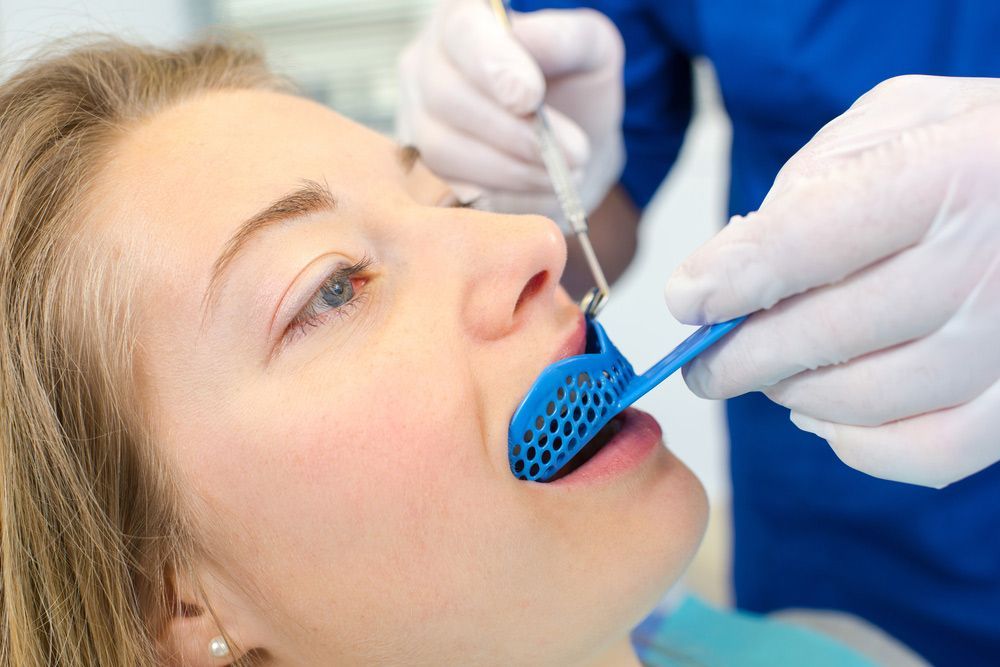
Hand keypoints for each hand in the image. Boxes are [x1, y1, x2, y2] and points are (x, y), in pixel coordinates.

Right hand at [396, 0, 624, 222]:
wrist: (569, 147)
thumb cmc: (575, 88)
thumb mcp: (590, 52)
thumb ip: (566, 39)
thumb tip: (527, 38)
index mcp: (464, 20)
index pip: (462, 32)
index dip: (492, 64)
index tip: (531, 98)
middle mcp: (426, 65)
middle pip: (447, 97)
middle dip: (514, 131)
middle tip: (574, 152)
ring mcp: (418, 121)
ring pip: (444, 149)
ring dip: (512, 169)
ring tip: (563, 174)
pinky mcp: (426, 172)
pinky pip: (451, 191)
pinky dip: (505, 197)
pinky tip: (541, 190)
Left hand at [665, 75, 999, 487]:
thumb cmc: (980, 147)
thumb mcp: (897, 120)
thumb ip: (812, 183)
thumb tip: (733, 269)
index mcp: (951, 171)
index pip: (806, 242)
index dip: (729, 281)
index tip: (687, 301)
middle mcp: (990, 262)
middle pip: (823, 334)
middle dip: (737, 357)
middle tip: (703, 363)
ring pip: (864, 399)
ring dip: (790, 394)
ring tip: (765, 376)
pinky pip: (930, 452)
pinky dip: (859, 446)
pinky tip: (821, 417)